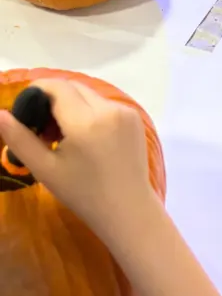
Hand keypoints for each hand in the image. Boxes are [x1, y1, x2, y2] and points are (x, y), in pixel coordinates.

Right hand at [0, 79, 154, 237]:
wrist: (127, 208)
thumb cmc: (82, 193)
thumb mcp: (45, 168)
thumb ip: (19, 138)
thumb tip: (0, 114)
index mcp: (86, 121)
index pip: (58, 87)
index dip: (37, 90)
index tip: (25, 109)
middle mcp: (110, 109)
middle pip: (74, 88)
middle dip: (53, 100)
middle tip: (42, 129)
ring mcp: (126, 112)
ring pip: (90, 96)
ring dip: (72, 106)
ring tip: (61, 137)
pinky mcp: (135, 118)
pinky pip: (106, 105)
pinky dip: (91, 113)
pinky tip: (85, 138)